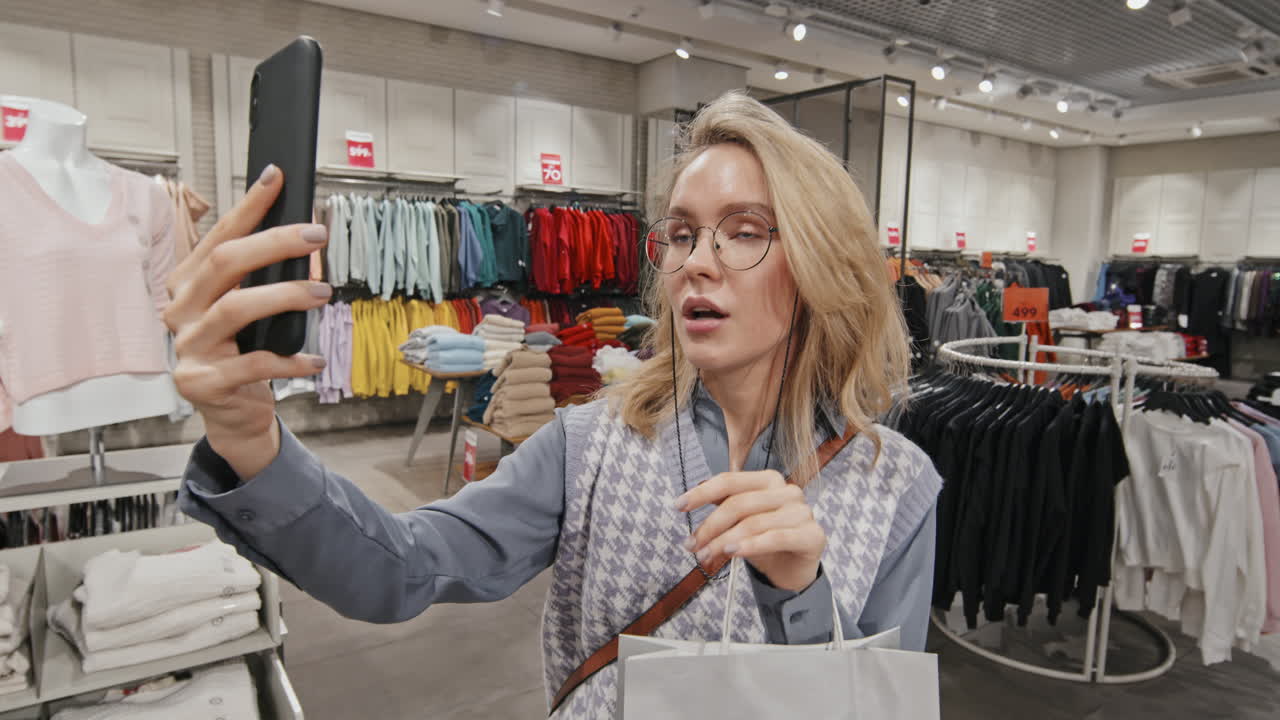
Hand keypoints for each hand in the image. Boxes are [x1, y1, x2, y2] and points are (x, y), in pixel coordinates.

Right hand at [163, 164, 330, 479]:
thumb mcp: (255, 311)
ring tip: (322, 291)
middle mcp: (180, 310)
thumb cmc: (244, 352)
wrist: (233, 414)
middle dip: (274, 242)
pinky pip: (252, 364)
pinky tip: (315, 360)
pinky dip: (289, 361)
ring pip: (236, 307)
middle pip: (225, 263)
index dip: (248, 206)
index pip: (219, 236)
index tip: (276, 177)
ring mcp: (187, 347)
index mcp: (188, 284)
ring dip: (285, 295)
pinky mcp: (201, 382)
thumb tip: (309, 244)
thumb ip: (271, 278)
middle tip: (316, 235)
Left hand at [676, 470, 824, 592]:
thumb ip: (722, 507)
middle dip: (710, 526)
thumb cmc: (764, 541)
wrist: (793, 569)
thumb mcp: (740, 522)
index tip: (679, 506)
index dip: (702, 493)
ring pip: (753, 523)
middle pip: (739, 503)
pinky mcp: (813, 535)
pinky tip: (733, 553)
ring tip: (706, 555)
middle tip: (692, 545)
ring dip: (724, 541)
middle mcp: (788, 490)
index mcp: (768, 480)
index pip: (730, 481)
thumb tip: (688, 500)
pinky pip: (776, 537)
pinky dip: (751, 546)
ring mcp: (803, 512)